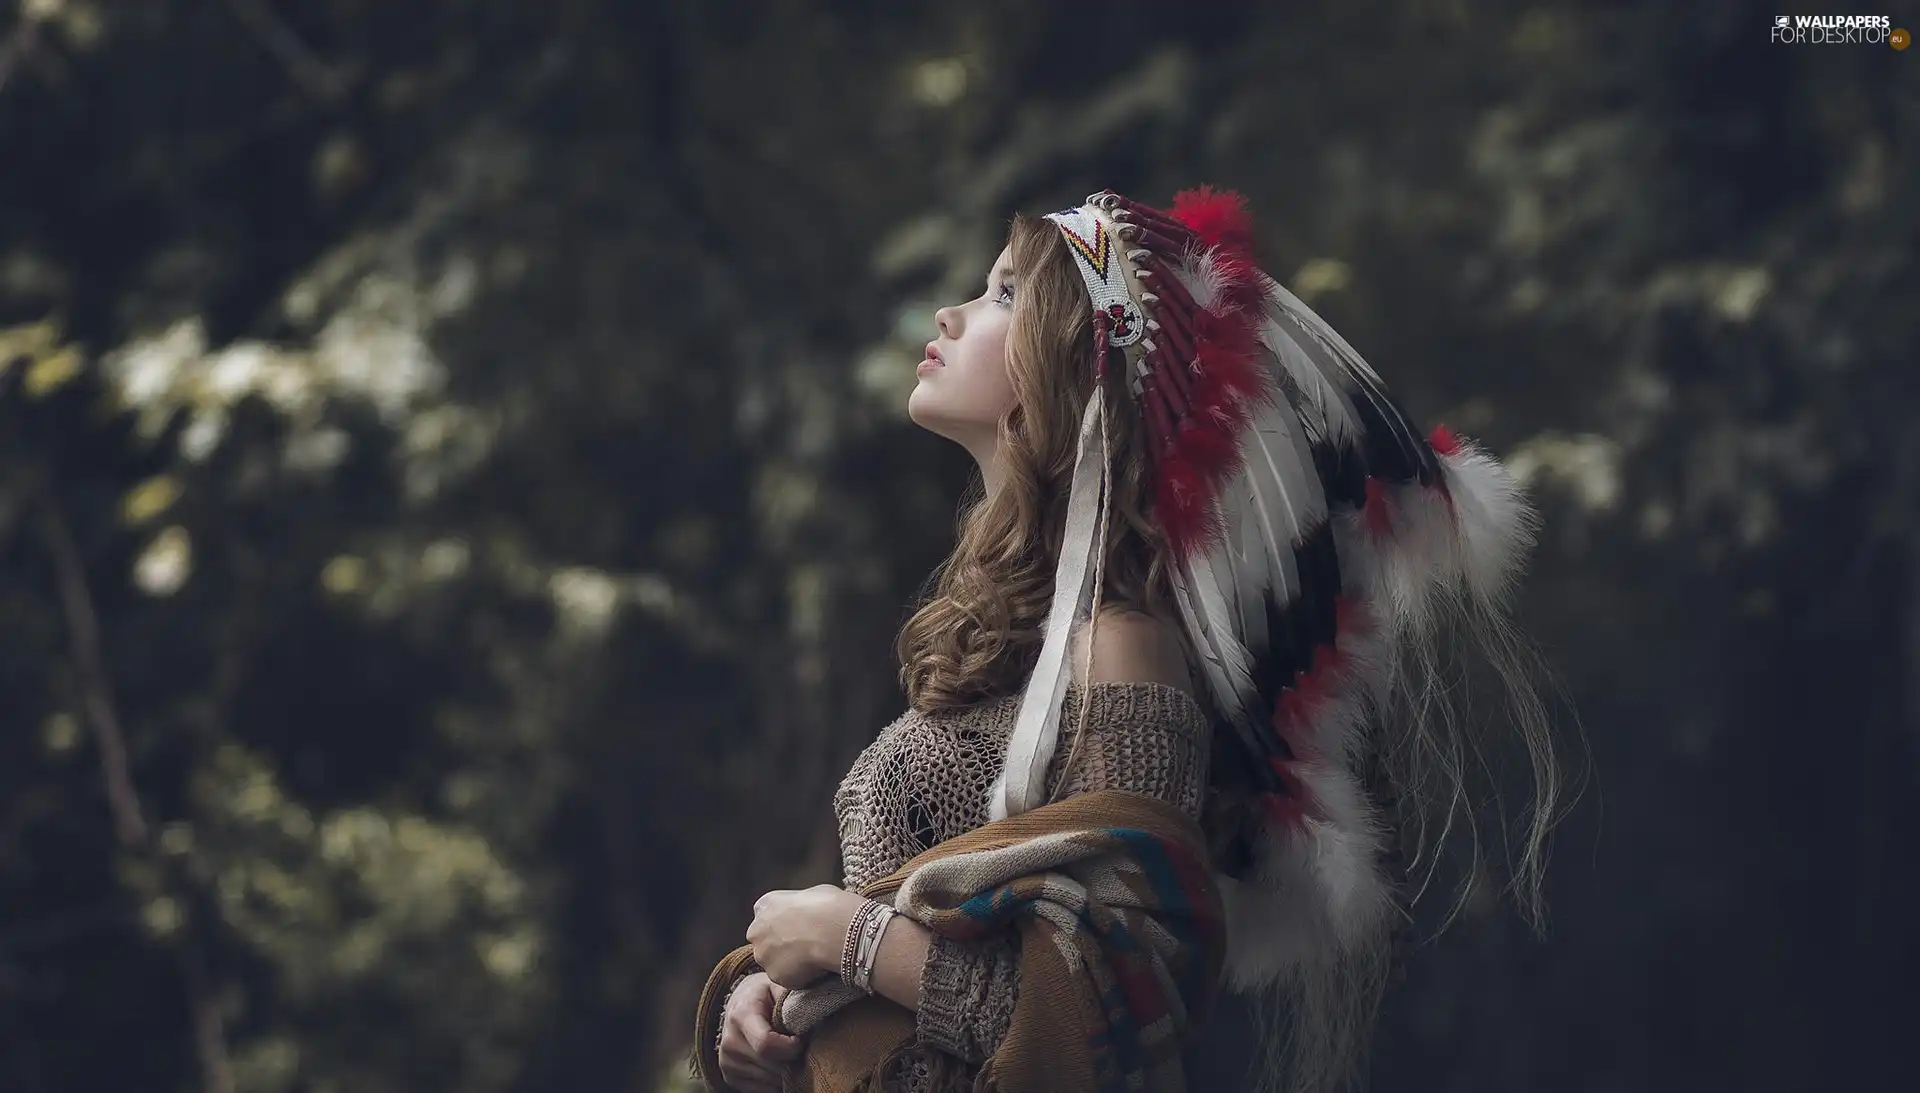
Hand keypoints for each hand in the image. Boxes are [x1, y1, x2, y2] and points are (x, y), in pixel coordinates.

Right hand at [718, 972, 797, 1092]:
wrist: (738, 1005)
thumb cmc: (763, 996)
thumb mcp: (776, 986)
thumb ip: (791, 994)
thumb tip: (814, 1009)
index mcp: (741, 1015)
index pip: (766, 1044)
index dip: (790, 1047)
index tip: (800, 1040)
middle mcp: (730, 1041)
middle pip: (770, 1065)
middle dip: (792, 1060)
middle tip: (801, 1049)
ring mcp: (727, 1061)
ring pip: (768, 1080)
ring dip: (786, 1073)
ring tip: (790, 1055)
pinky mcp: (729, 1076)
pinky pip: (761, 1089)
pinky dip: (775, 1082)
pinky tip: (780, 1065)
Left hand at [746, 883, 865, 988]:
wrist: (832, 931)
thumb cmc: (827, 907)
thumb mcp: (812, 894)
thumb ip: (800, 906)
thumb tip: (810, 913)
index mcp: (766, 904)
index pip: (767, 915)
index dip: (784, 922)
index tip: (797, 927)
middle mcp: (757, 930)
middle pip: (765, 940)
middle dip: (780, 944)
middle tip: (805, 945)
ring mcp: (763, 955)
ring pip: (774, 962)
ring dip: (788, 962)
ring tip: (812, 958)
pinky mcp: (775, 976)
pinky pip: (787, 978)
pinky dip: (799, 977)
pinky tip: (815, 968)